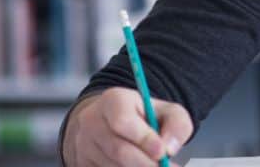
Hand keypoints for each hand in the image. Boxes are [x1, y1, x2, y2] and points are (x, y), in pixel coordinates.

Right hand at [62, 87, 192, 166]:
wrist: (113, 124)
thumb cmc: (144, 116)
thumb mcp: (167, 111)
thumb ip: (177, 124)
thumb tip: (170, 148)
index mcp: (113, 100)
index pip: (123, 121)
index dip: (143, 139)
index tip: (162, 152)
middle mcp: (92, 121)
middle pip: (117, 149)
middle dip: (144, 163)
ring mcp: (83, 144)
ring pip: (111, 165)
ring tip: (156, 166)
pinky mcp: (82, 162)